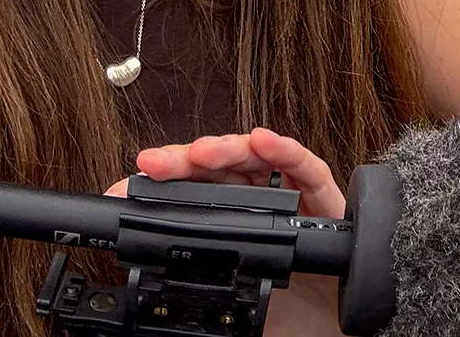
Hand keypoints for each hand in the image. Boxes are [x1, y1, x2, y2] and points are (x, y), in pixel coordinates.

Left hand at [105, 127, 346, 334]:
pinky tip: (262, 141)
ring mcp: (292, 195)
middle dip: (185, 161)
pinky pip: (307, 168)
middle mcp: (260, 202)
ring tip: (201, 152)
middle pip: (220, 169)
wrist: (329, 331)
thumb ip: (196, 279)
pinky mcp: (326, 198)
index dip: (164, 183)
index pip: (193, 191)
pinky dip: (284, 151)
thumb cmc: (286, 311)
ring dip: (227, 149)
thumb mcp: (228, 295)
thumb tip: (145, 287)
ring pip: (256, 159)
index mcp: (232, 221)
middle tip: (156, 164)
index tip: (130, 183)